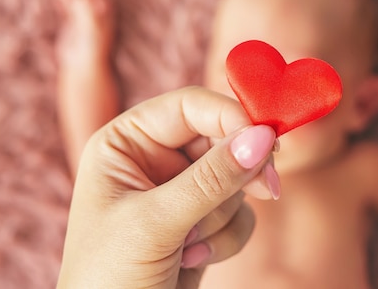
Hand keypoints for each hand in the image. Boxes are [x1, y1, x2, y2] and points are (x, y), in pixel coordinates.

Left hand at [57, 86, 279, 288]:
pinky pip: (240, 211)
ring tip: (188, 247)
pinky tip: (193, 259)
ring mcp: (180, 191)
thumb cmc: (109, 278)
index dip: (231, 116)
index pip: (189, 106)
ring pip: (236, 178)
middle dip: (236, 173)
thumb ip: (211, 178)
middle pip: (220, 138)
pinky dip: (227, 237)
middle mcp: (153, 160)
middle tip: (267, 189)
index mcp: (125, 143)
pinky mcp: (202, 220)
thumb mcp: (155, 223)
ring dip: (222, 216)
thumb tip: (263, 136)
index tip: (268, 139)